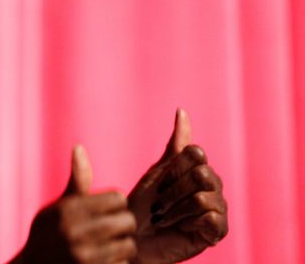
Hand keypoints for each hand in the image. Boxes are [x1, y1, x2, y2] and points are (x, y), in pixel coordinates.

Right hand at [14, 146, 136, 263]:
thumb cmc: (47, 235)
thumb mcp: (57, 207)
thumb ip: (77, 181)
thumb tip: (79, 147)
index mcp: (69, 209)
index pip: (117, 197)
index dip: (116, 204)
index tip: (108, 211)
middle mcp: (76, 232)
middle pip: (127, 221)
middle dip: (123, 225)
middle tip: (113, 230)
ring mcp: (85, 256)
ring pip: (128, 246)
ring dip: (122, 247)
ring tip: (109, 247)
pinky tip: (102, 261)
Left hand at [128, 109, 227, 263]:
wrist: (133, 238)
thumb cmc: (142, 205)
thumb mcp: (157, 172)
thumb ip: (174, 145)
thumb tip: (182, 110)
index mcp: (198, 170)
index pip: (196, 153)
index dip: (174, 168)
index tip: (159, 183)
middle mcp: (212, 187)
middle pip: (200, 174)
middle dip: (172, 191)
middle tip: (159, 205)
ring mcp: (217, 209)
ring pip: (202, 196)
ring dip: (175, 209)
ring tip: (165, 218)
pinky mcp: (217, 232)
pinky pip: (211, 217)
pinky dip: (189, 223)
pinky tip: (181, 229)